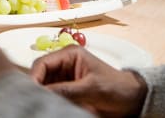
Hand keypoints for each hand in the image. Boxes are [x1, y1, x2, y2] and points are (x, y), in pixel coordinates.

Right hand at [30, 44, 147, 116]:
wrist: (133, 100)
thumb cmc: (117, 88)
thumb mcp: (92, 88)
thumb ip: (67, 90)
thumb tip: (44, 94)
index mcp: (69, 55)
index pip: (42, 63)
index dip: (34, 77)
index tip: (31, 92)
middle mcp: (64, 65)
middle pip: (40, 75)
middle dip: (37, 87)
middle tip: (34, 101)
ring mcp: (65, 79)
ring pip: (44, 87)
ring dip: (43, 96)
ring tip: (41, 105)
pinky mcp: (67, 92)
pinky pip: (52, 97)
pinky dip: (50, 103)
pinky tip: (49, 108)